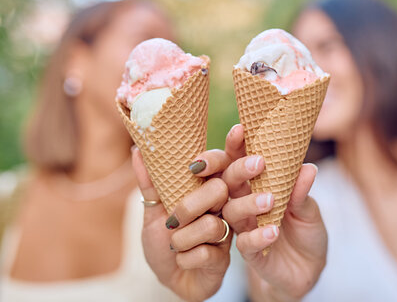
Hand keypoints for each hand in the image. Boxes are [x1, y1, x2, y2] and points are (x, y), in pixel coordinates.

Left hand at [131, 140, 242, 301]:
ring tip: (174, 246)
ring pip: (211, 225)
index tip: (195, 167)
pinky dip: (185, 259)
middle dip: (189, 206)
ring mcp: (226, 232)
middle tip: (173, 221)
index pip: (222, 164)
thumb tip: (137, 151)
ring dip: (182, 240)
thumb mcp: (154, 212)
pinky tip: (184, 261)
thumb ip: (150, 184)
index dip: (214, 159)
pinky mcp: (224, 258)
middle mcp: (222, 207)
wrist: (169, 280)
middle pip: (219, 190)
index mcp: (208, 190)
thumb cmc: (164, 242)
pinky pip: (205, 253)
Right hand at [220, 125, 327, 301]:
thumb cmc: (306, 229)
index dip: (236, 145)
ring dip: (250, 203)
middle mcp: (243, 203)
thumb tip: (307, 168)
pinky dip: (258, 236)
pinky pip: (246, 244)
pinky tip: (273, 231)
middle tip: (258, 162)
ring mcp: (244, 227)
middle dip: (239, 170)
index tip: (240, 129)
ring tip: (270, 200)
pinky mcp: (249, 252)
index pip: (238, 161)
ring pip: (233, 211)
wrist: (309, 268)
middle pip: (228, 182)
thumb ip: (302, 191)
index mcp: (254, 185)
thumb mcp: (309, 208)